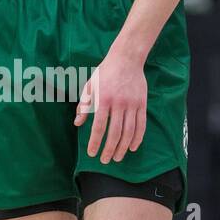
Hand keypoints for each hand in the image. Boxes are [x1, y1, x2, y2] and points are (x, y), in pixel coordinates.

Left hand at [75, 49, 146, 163]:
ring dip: (123, 147)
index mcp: (103, 99)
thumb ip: (83, 105)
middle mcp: (118, 103)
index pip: (98, 127)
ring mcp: (132, 104)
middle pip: (115, 133)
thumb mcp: (89, 86)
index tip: (92, 153)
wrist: (127, 59)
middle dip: (109, 149)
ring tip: (118, 157)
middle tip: (105, 160)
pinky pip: (141, 124)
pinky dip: (138, 138)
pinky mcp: (142, 104)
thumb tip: (77, 124)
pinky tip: (133, 147)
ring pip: (129, 131)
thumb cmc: (104, 73)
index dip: (95, 142)